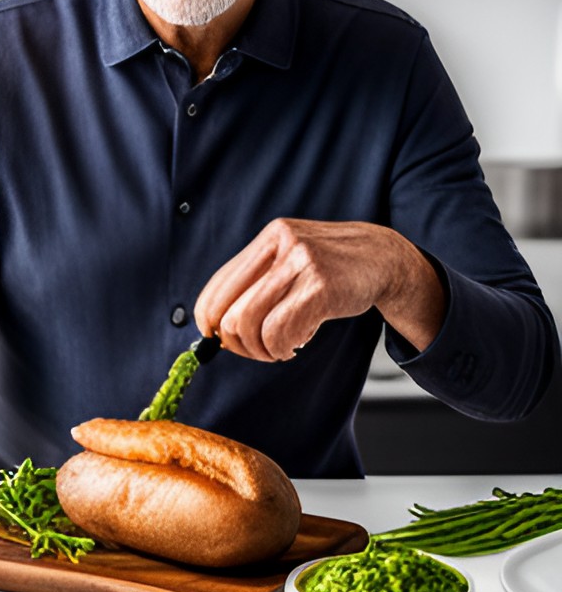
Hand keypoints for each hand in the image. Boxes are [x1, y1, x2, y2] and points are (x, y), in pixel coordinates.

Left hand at [193, 218, 445, 362]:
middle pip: (231, 313)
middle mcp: (280, 245)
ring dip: (261, 350)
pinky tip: (295, 346)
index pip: (217, 288)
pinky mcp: (322, 286)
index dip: (209, 322)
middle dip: (237, 344)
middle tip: (256, 351)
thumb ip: (257, 284)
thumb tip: (216, 328)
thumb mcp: (290, 261)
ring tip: (278, 350)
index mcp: (267, 239)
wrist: (383, 257)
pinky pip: (281, 331)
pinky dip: (282, 348)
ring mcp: (301, 263)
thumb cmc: (330, 269)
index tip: (217, 340)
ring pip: (252, 324)